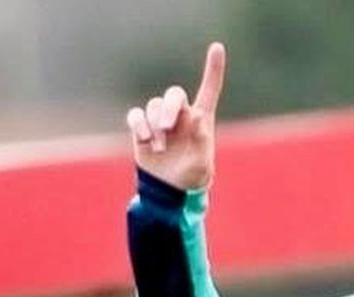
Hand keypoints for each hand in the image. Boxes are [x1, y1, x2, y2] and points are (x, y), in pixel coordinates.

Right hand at [126, 42, 225, 191]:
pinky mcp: (142, 128)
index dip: (213, 68)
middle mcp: (180, 116)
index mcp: (201, 120)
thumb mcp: (202, 166)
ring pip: (153, 106)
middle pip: (173, 95)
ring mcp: (160, 121)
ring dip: (155, 126)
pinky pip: (136, 115)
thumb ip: (201, 142)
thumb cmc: (192, 178)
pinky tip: (146, 140)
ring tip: (159, 148)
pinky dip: (138, 124)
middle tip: (167, 128)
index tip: (217, 47)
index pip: (209, 89)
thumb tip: (197, 116)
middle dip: (169, 108)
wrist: (169, 191)